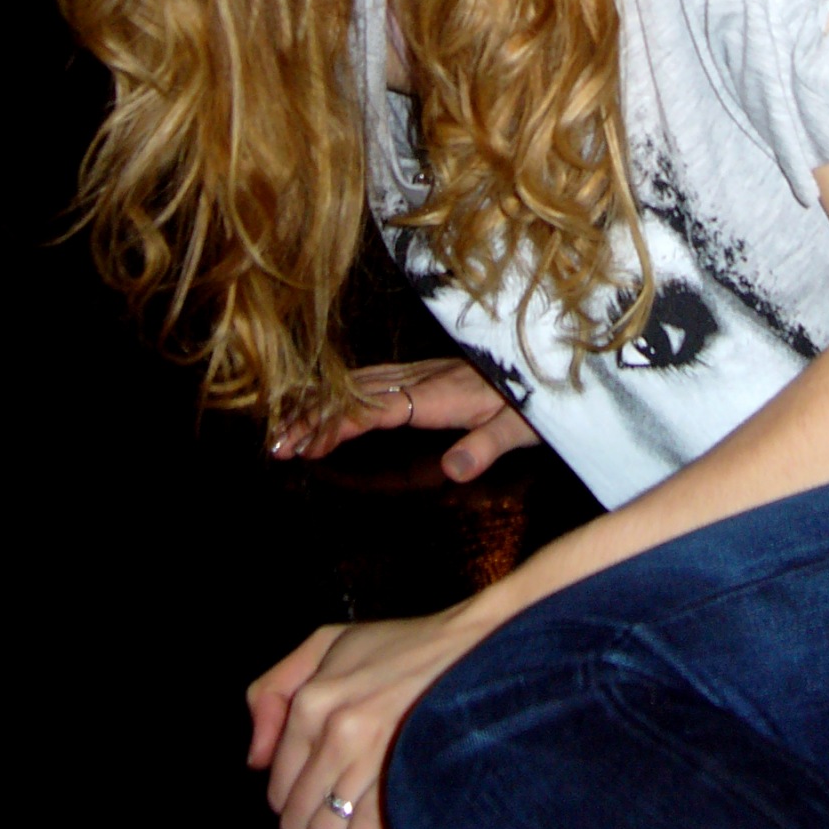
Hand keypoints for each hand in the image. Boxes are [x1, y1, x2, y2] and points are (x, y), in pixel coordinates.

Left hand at [246, 600, 494, 828]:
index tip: (312, 797)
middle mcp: (336, 733)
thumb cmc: (399, 647)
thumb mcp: (326, 643)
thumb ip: (272, 690)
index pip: (277, 786)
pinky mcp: (405, 784)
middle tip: (331, 820)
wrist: (474, 646)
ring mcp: (373, 761)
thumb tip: (256, 761)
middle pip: (297, 821)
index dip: (292, 800)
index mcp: (311, 701)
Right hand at [271, 357, 539, 480]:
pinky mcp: (425, 371)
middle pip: (355, 394)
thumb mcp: (522, 427)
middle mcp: (424, 377)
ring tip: (282, 426)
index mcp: (440, 393)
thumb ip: (487, 446)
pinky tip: (321, 399)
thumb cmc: (540, 397)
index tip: (307, 447)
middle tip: (274, 445)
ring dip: (318, 403)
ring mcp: (422, 371)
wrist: (553, 359)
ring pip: (357, 383)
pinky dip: (338, 390)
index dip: (339, 426)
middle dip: (311, 417)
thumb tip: (453, 469)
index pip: (377, 409)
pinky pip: (371, 378)